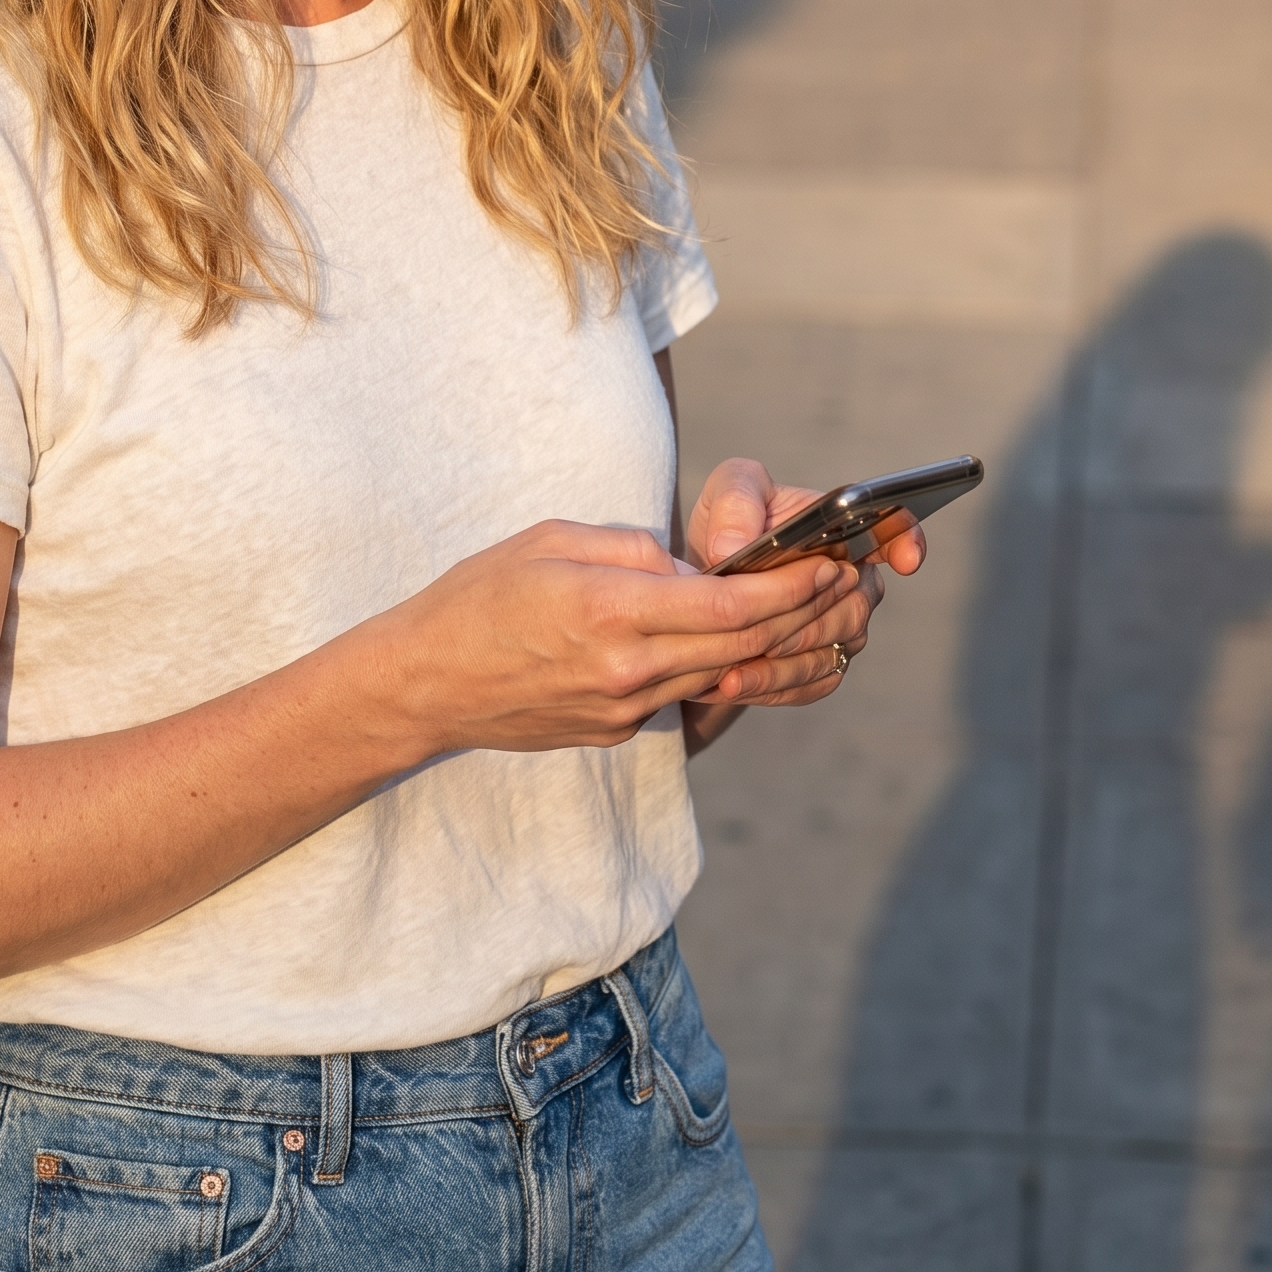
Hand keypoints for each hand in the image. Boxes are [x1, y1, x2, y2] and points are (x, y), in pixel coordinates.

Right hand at [375, 518, 864, 758]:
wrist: (427, 684)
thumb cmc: (480, 598)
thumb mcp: (551, 542)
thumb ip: (632, 549)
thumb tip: (694, 565)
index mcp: (610, 611)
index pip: (729, 607)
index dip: (790, 587)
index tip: (825, 563)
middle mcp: (626, 669)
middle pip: (742, 647)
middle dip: (800, 614)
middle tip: (843, 583)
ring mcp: (623, 708)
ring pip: (721, 674)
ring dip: (771, 644)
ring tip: (809, 610)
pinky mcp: (617, 730)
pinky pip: (682, 691)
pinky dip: (717, 666)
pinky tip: (740, 642)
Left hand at [682, 457, 924, 712]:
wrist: (709, 577)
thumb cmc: (731, 523)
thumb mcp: (728, 491)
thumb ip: (736, 506)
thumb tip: (732, 546)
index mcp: (842, 527)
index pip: (895, 530)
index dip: (906, 543)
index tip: (906, 558)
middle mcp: (853, 578)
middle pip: (855, 606)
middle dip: (806, 619)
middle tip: (756, 628)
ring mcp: (843, 624)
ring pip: (833, 649)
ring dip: (785, 661)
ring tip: (735, 670)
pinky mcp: (823, 662)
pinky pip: (812, 683)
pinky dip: (774, 686)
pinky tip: (736, 684)